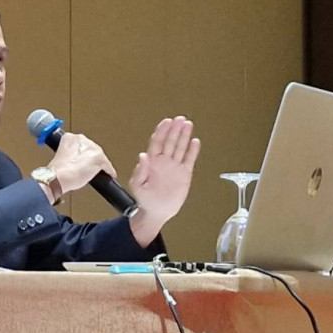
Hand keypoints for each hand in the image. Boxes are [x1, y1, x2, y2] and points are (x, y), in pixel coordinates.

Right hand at [48, 132, 117, 194]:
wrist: (58, 177)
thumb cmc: (57, 171)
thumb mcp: (61, 157)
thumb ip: (70, 155)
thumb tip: (77, 162)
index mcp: (69, 137)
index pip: (81, 144)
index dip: (82, 154)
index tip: (82, 159)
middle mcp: (82, 139)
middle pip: (92, 149)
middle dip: (91, 158)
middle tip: (88, 167)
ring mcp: (92, 149)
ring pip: (100, 157)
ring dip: (99, 165)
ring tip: (94, 172)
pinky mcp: (99, 158)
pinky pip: (108, 166)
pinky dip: (109, 172)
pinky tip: (108, 175)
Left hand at [127, 117, 199, 245]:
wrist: (157, 212)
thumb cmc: (145, 200)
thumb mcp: (137, 186)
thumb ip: (140, 171)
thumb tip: (142, 155)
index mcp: (152, 162)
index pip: (157, 142)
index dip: (162, 131)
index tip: (167, 122)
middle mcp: (164, 161)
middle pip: (170, 141)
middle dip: (175, 130)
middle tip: (180, 119)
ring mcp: (174, 167)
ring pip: (180, 148)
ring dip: (184, 136)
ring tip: (188, 124)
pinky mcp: (184, 174)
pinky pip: (189, 160)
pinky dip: (192, 151)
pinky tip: (195, 142)